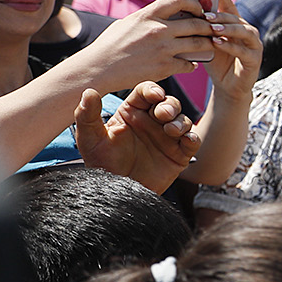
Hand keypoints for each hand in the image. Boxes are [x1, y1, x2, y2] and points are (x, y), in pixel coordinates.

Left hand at [74, 81, 198, 193]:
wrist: (116, 191)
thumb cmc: (101, 162)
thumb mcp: (90, 138)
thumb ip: (87, 114)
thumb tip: (89, 91)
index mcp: (132, 113)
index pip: (146, 93)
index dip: (153, 90)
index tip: (154, 95)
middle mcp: (152, 122)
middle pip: (169, 103)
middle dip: (170, 105)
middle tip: (163, 114)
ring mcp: (167, 138)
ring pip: (183, 120)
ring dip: (180, 122)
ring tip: (171, 130)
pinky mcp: (179, 154)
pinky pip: (193, 141)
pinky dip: (194, 138)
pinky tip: (187, 140)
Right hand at [87, 0, 216, 87]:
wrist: (98, 69)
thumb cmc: (110, 45)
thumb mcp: (127, 23)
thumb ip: (148, 17)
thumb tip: (164, 13)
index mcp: (147, 15)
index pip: (180, 0)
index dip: (194, 3)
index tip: (199, 9)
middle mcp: (158, 30)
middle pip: (197, 23)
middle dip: (209, 26)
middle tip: (213, 28)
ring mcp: (163, 49)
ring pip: (199, 44)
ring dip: (208, 44)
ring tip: (210, 44)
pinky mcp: (165, 67)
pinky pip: (189, 64)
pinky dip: (193, 64)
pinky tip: (191, 64)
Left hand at [203, 0, 261, 101]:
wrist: (227, 86)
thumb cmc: (216, 61)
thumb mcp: (206, 40)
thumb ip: (200, 25)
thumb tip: (183, 7)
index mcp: (235, 23)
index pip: (229, 4)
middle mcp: (247, 31)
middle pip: (235, 17)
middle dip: (220, 14)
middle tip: (205, 14)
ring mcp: (254, 45)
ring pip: (243, 31)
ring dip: (227, 28)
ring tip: (212, 28)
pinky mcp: (255, 60)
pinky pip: (244, 51)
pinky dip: (230, 46)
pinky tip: (218, 44)